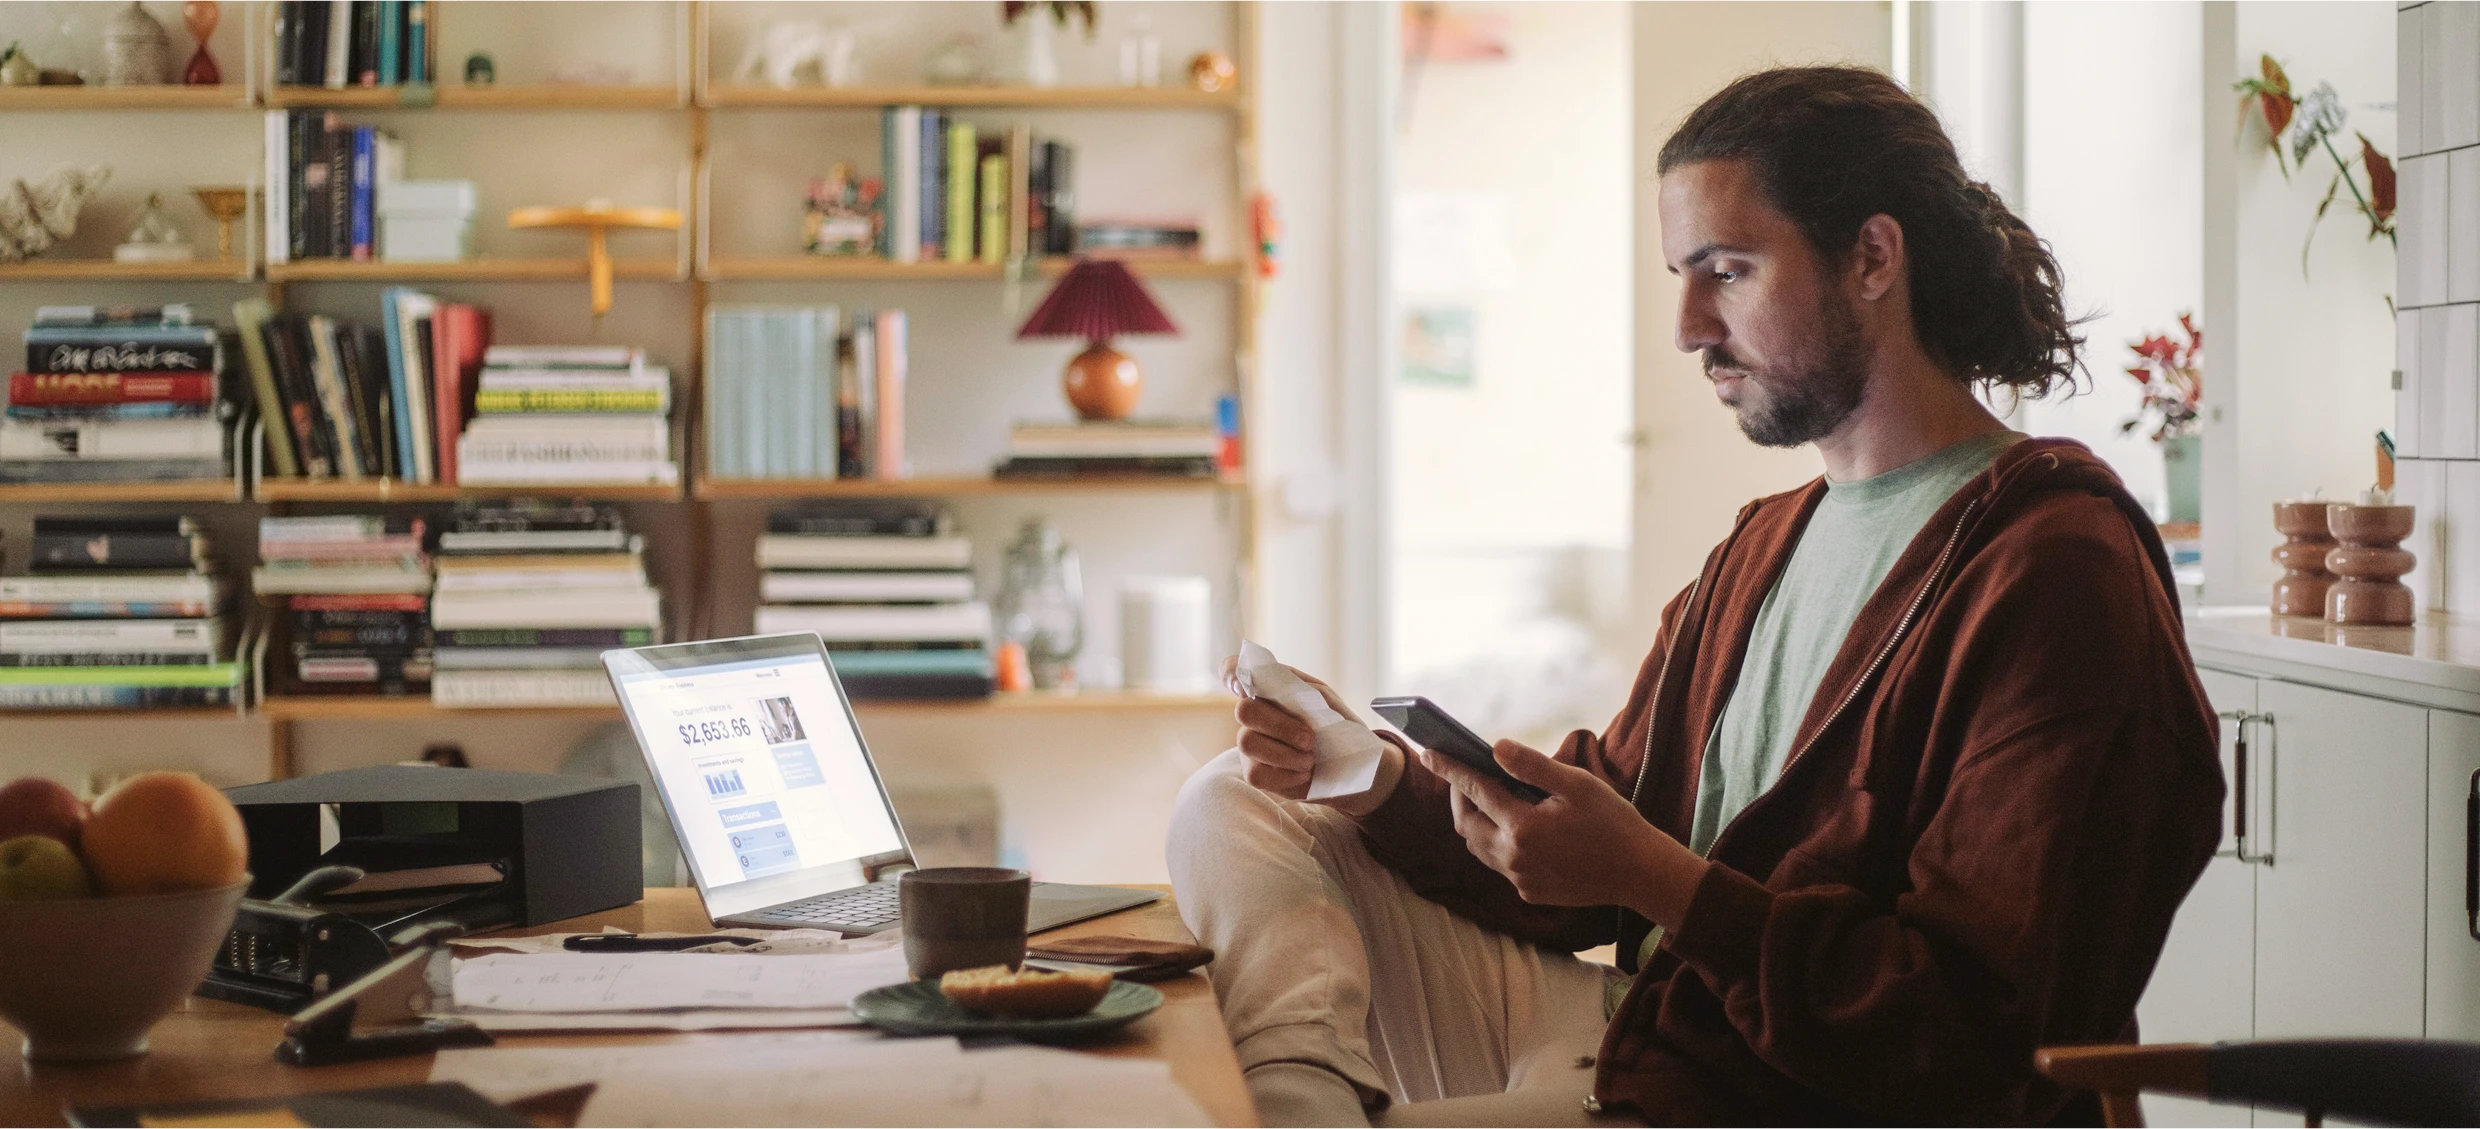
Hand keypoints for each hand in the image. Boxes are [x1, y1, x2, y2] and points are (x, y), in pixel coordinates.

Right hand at [1220, 655, 1401, 810]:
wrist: (1354, 767)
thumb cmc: (1338, 728)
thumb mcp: (1327, 702)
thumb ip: (1300, 690)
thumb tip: (1276, 684)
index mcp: (1271, 689)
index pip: (1233, 670)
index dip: (1230, 674)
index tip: (1246, 688)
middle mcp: (1256, 713)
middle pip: (1244, 710)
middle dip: (1279, 726)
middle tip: (1309, 739)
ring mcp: (1251, 743)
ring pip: (1247, 743)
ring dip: (1285, 753)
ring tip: (1311, 759)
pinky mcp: (1256, 773)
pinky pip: (1255, 773)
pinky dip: (1284, 775)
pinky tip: (1303, 773)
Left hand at [1421, 738, 1705, 928]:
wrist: (1640, 873)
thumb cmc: (1613, 823)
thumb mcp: (1577, 785)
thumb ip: (1533, 767)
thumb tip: (1496, 747)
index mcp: (1523, 826)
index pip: (1474, 790)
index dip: (1450, 769)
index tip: (1430, 752)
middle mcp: (1513, 856)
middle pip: (1465, 824)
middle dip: (1458, 798)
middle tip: (1463, 777)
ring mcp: (1519, 878)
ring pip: (1477, 848)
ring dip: (1474, 822)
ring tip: (1484, 799)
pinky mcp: (1528, 892)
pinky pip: (1498, 865)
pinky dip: (1495, 843)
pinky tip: (1513, 828)